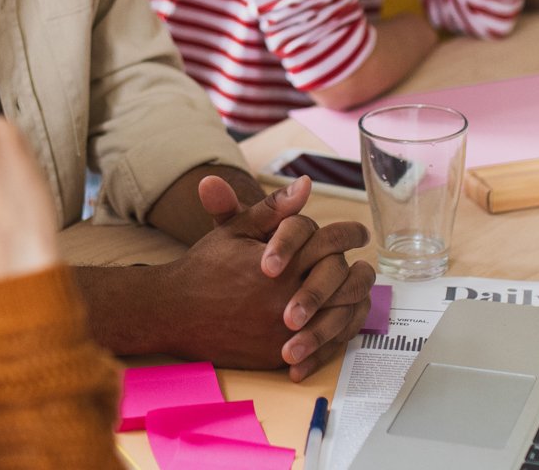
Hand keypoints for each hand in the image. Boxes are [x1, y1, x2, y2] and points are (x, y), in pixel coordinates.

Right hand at [167, 176, 374, 379]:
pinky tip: (340, 321)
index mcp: (283, 262)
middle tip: (365, 266)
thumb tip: (307, 184)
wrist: (173, 312)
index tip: (359, 232)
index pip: (332, 243)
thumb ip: (274, 209)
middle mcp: (288, 296)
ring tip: (356, 292)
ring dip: (353, 302)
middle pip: (344, 280)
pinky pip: (323, 347)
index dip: (351, 233)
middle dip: (359, 271)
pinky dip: (338, 333)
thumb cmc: (204, 267)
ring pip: (340, 316)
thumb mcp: (235, 229)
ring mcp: (285, 329)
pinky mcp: (278, 353)